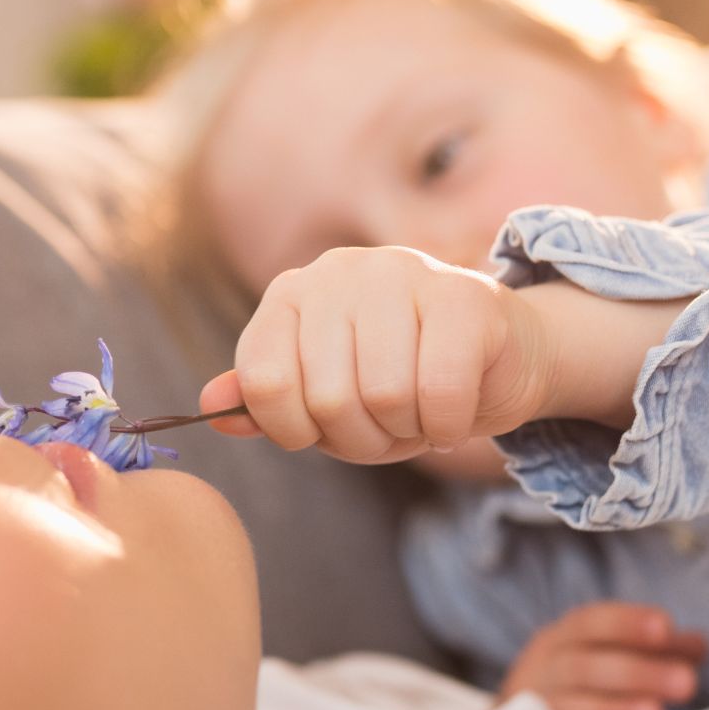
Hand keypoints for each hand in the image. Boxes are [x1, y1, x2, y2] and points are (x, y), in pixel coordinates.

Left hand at [198, 247, 686, 463]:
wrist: (499, 358)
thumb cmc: (401, 381)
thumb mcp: (324, 395)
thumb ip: (268, 400)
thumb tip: (209, 405)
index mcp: (293, 293)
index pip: (263, 380)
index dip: (293, 430)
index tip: (322, 430)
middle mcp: (342, 271)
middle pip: (327, 397)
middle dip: (360, 438)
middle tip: (388, 425)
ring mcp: (406, 273)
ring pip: (385, 396)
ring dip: (408, 431)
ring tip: (420, 412)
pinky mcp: (468, 297)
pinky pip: (439, 394)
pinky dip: (448, 425)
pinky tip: (454, 409)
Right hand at [500, 603, 708, 709]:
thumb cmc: (577, 689)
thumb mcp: (608, 659)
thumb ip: (653, 652)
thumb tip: (700, 645)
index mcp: (562, 640)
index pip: (591, 623)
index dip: (626, 624)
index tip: (665, 627)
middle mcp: (541, 669)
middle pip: (583, 666)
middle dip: (636, 672)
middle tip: (687, 683)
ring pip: (568, 707)